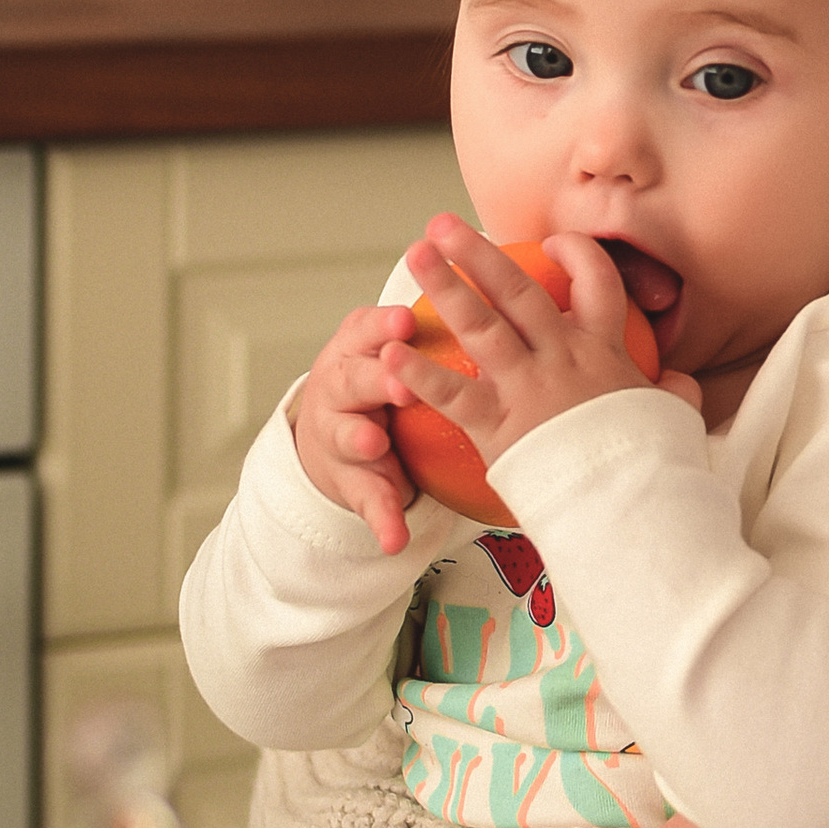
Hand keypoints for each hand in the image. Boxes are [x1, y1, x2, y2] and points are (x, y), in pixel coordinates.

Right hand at [292, 300, 423, 556]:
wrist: (330, 434)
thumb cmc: (380, 376)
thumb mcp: (389, 344)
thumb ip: (427, 323)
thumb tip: (498, 288)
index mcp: (361, 348)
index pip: (367, 329)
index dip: (384, 326)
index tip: (406, 320)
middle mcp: (344, 385)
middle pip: (354, 377)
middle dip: (376, 376)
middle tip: (397, 378)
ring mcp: (341, 433)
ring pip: (348, 433)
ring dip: (361, 438)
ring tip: (372, 443)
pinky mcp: (350, 480)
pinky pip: (366, 499)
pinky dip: (381, 518)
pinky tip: (393, 538)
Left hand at [384, 220, 679, 473]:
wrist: (634, 501)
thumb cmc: (654, 461)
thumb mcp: (673, 416)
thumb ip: (673, 392)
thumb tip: (680, 383)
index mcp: (604, 350)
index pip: (596, 283)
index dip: (576, 254)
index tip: (553, 240)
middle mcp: (562, 358)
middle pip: (518, 292)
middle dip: (479, 254)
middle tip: (444, 225)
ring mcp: (529, 389)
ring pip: (481, 326)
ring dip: (445, 287)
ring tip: (416, 255)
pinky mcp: (501, 428)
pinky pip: (453, 396)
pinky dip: (418, 375)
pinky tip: (388, 355)